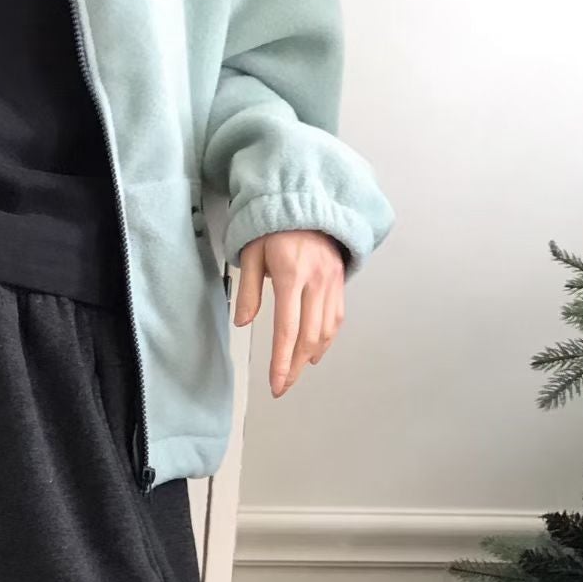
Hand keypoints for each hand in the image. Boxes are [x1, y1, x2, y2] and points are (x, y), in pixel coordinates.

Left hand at [232, 230, 345, 397]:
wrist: (305, 196)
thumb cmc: (274, 223)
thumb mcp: (251, 252)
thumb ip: (248, 289)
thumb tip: (243, 322)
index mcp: (291, 274)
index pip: (287, 330)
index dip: (281, 362)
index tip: (276, 384)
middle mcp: (316, 280)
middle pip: (309, 337)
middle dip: (295, 366)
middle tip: (283, 385)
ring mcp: (331, 280)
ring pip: (326, 330)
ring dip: (311, 355)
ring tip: (296, 370)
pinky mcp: (339, 279)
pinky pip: (337, 316)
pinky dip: (327, 338)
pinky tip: (315, 349)